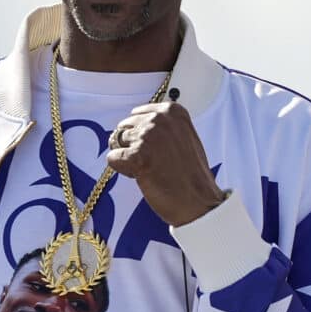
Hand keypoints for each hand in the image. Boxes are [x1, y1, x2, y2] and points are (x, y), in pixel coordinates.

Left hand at [107, 101, 225, 226]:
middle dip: (131, 144)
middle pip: (124, 127)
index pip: (137, 114)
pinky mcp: (136, 155)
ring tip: (148, 169)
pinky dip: (122, 169)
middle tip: (152, 161)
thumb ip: (161, 127)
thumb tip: (136, 126)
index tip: (155, 148)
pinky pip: (112, 158)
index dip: (141, 134)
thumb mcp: (182, 136)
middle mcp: (159, 119)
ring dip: (127, 157)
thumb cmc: (192, 173)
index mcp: (172, 111)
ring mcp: (147, 136)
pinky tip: (142, 176)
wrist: (198, 200)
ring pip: (116, 142)